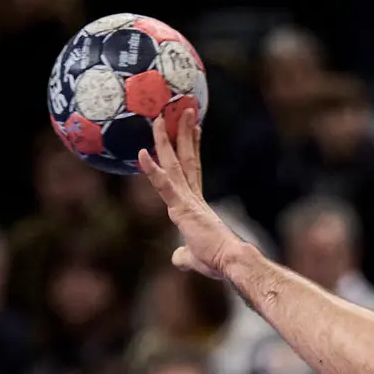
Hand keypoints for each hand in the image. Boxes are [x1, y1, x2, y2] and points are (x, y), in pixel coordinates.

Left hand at [139, 111, 245, 278]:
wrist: (232, 263)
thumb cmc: (219, 261)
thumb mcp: (195, 257)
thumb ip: (184, 255)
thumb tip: (177, 258)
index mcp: (196, 205)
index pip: (192, 170)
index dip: (191, 148)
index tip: (193, 129)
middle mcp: (193, 197)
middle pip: (185, 158)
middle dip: (182, 133)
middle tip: (183, 109)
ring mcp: (187, 200)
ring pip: (173, 164)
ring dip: (165, 139)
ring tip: (160, 116)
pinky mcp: (181, 208)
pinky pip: (163, 185)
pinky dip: (152, 169)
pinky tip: (141, 153)